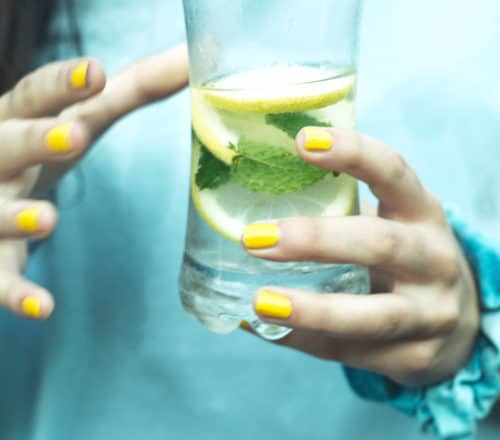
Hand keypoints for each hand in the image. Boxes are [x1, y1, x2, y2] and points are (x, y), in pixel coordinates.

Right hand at [0, 45, 187, 319]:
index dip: (62, 83)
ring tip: (48, 219)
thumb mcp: (82, 113)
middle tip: (73, 136)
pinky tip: (43, 306)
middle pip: (6, 143)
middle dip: (32, 139)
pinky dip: (14, 292)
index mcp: (21, 118)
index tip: (96, 72)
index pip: (37, 94)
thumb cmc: (42, 142)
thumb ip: (137, 86)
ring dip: (15, 216)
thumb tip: (198, 55)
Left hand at [243, 128, 479, 386]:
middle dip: (317, 240)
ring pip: (373, 315)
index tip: (303, 141)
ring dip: (312, 309)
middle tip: (255, 238)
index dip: (353, 153)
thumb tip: (248, 188)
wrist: (463, 324)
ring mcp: (431, 313)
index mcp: (424, 213)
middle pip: (380, 245)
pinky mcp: (417, 357)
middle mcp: (436, 260)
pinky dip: (303, 340)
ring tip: (261, 301)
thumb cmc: (406, 259)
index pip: (394, 172)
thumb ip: (343, 207)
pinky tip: (266, 328)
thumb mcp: (394, 222)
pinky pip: (352, 351)